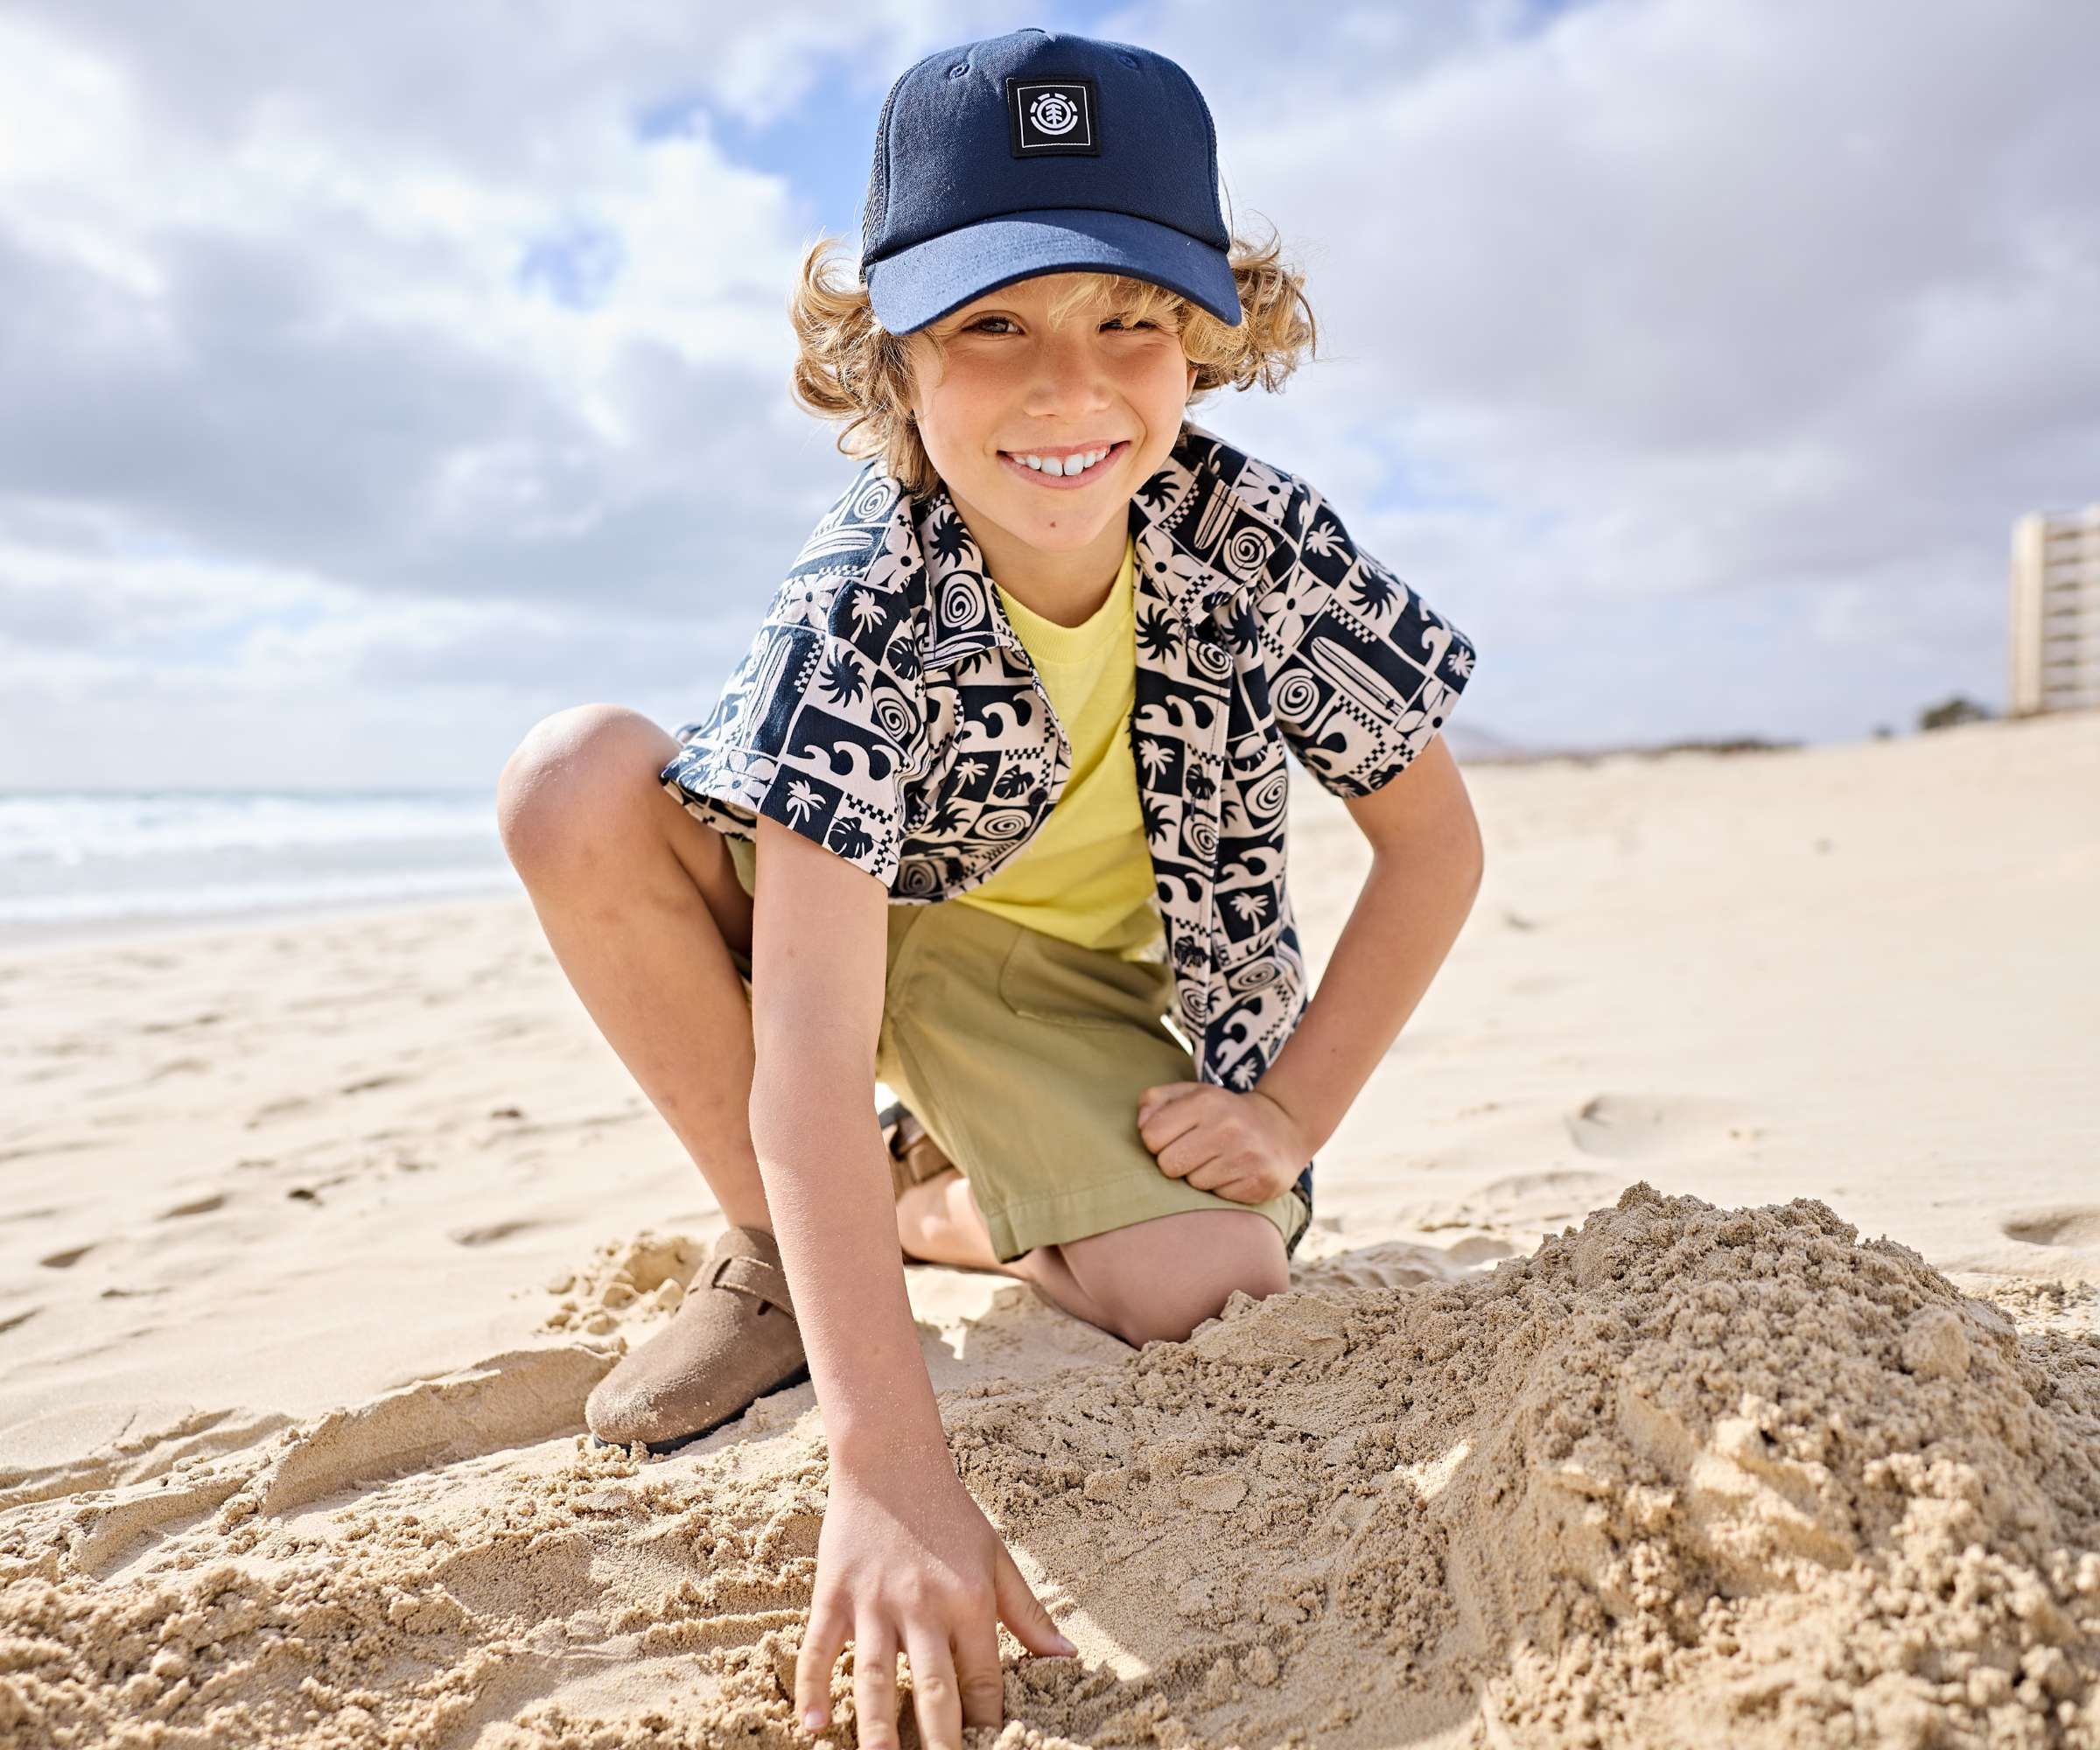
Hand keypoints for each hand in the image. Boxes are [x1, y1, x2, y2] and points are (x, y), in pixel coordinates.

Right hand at [795, 1449, 1075, 1748]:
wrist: (891, 1460)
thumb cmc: (950, 1513)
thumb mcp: (996, 1557)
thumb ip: (1028, 1613)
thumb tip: (1067, 1656)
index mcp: (969, 1600)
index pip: (982, 1679)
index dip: (987, 1723)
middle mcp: (922, 1605)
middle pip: (932, 1687)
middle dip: (938, 1740)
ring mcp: (874, 1601)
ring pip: (874, 1674)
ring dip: (875, 1724)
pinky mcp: (834, 1592)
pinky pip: (819, 1646)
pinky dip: (812, 1686)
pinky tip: (811, 1726)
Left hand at [1136, 1081, 1311, 1205]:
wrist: (1283, 1126)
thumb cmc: (1223, 1112)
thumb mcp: (1191, 1094)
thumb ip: (1156, 1100)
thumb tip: (1141, 1125)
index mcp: (1205, 1102)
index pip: (1151, 1136)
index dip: (1157, 1141)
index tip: (1173, 1137)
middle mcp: (1227, 1128)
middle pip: (1168, 1165)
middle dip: (1176, 1162)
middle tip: (1194, 1152)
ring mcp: (1246, 1156)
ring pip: (1193, 1184)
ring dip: (1199, 1176)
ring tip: (1217, 1161)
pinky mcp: (1259, 1182)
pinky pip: (1218, 1198)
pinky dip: (1221, 1188)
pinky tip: (1234, 1172)